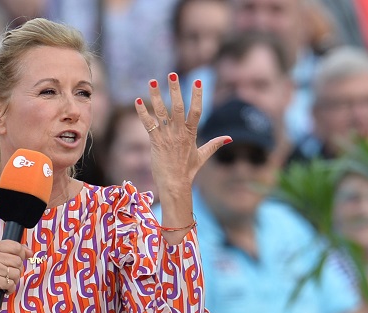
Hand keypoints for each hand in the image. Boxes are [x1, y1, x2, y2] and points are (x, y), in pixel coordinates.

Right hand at [0, 240, 32, 312]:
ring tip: (3, 281)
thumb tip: (29, 252)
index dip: (23, 254)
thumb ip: (12, 252)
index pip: (16, 246)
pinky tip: (2, 288)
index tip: (23, 258)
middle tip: (7, 275)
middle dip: (17, 270)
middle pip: (18, 261)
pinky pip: (11, 284)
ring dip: (13, 281)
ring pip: (16, 273)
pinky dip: (9, 289)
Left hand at [134, 73, 230, 205]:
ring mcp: (167, 137)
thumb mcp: (202, 156)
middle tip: (172, 74)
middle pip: (177, 107)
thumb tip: (229, 138)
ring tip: (152, 81)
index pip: (196, 111)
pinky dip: (142, 112)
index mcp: (191, 134)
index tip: (197, 81)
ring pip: (161, 112)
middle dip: (175, 89)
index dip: (197, 96)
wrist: (175, 184)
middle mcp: (179, 133)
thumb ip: (214, 144)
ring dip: (156, 96)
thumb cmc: (188, 171)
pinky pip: (148, 124)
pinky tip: (137, 101)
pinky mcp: (155, 142)